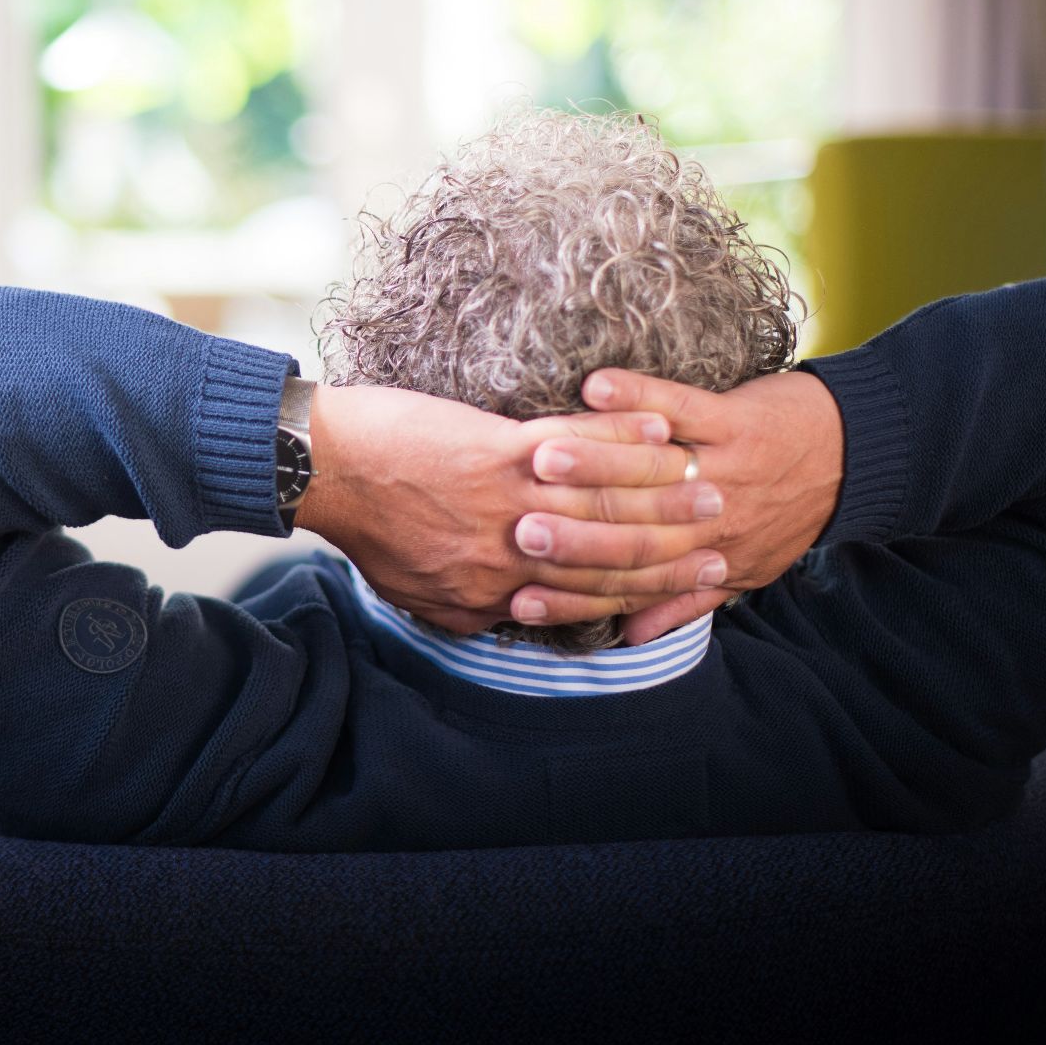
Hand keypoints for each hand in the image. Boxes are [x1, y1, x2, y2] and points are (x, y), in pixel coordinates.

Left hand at [293, 383, 728, 633]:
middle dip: (674, 545)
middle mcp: (511, 555)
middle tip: (724, 530)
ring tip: (708, 478)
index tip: (693, 579)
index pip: (590, 598)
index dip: (648, 591)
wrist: (321, 471)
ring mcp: (507, 502)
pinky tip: (659, 426)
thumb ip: (473, 609)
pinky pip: (576, 448)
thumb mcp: (419, 595)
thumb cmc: (365, 528)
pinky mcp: (496, 451)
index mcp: (495, 592)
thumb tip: (511, 618)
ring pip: (604, 504)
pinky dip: (621, 437)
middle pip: (612, 555)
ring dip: (665, 490)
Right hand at [530, 366, 844, 643]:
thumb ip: (682, 604)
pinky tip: (594, 387)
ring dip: (593, 461)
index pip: (629, 584)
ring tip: (540, 458)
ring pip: (649, 473)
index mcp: (706, 561)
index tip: (517, 596)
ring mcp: (723, 468)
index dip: (571, 593)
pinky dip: (638, 396)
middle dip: (571, 532)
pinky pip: (681, 406)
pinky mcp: (736, 419)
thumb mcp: (744, 572)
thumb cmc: (792, 514)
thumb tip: (627, 638)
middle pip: (632, 531)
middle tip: (516, 531)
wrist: (860, 456)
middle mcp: (713, 522)